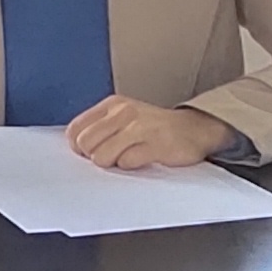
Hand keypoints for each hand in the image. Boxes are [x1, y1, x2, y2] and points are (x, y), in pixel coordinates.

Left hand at [66, 96, 235, 170]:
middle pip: (86, 144)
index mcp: (112, 105)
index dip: (79, 148)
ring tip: (129, 156)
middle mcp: (124, 112)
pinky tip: (143, 158)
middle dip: (95, 156)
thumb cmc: (155, 128)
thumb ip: (100, 129)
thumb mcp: (124, 118)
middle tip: (113, 156)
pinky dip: (131, 166)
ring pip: (102, 156)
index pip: (75, 130)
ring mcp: (140, 127)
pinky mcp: (155, 144)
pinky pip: (127, 162)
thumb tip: (76, 148)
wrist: (195, 129)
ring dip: (113, 163)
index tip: (92, 152)